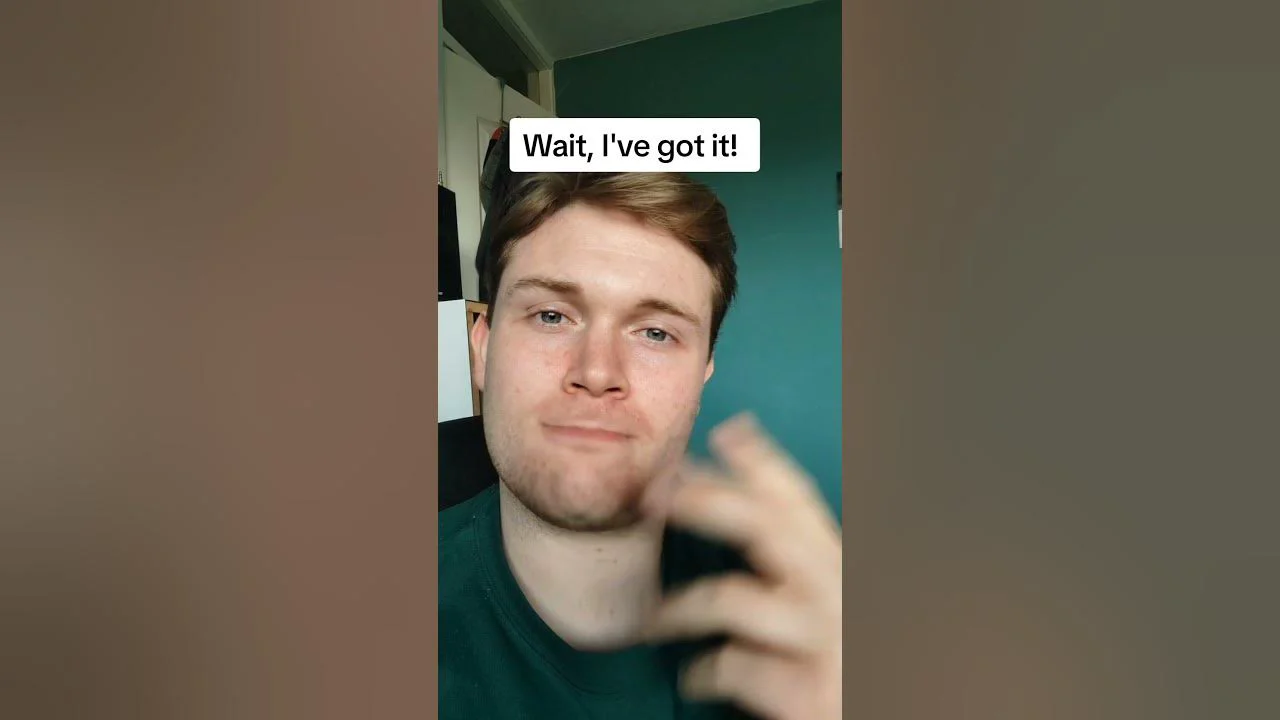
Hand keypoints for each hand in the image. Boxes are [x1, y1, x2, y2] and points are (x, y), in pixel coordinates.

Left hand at [641, 413, 841, 719]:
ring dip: (681, 607)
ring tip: (652, 621)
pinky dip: (704, 671)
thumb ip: (796, 564)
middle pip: (768, 526)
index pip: (800, 501)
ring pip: (733, 598)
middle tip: (656, 495)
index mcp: (840, 568)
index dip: (762, 462)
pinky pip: (733, 665)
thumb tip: (743, 506)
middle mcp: (838, 594)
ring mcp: (825, 642)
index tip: (726, 430)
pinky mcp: (808, 691)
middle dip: (708, 502)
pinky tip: (695, 678)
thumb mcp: (831, 607)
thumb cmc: (840, 666)